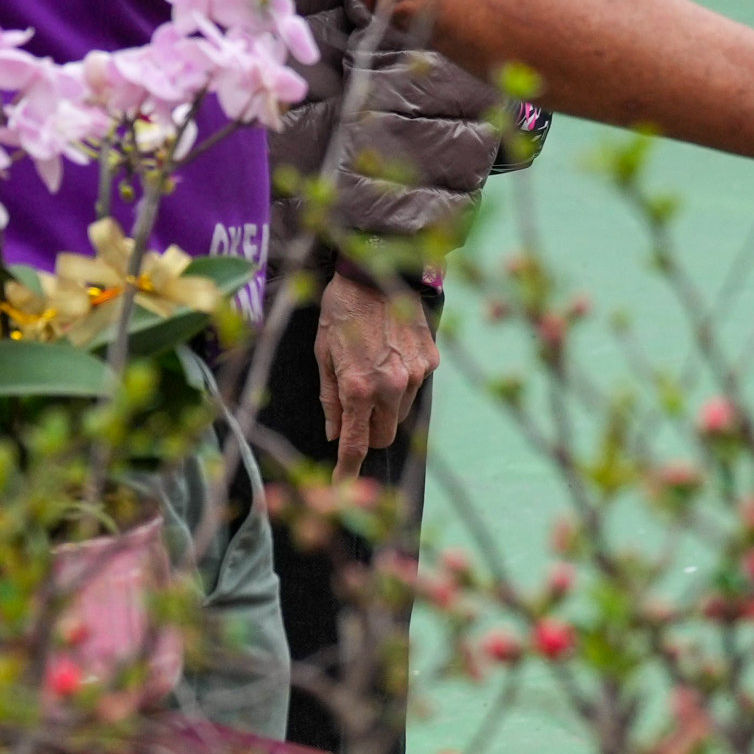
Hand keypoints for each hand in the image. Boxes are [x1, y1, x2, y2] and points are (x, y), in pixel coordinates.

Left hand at [311, 269, 434, 476]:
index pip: (355, 444)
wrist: (377, 269)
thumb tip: (333, 433)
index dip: (347, 470)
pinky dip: (402, 383)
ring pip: (402, 414)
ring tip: (372, 374)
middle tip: (355, 414)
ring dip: (386, 408)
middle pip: (385, 436)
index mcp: (358, 388)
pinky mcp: (431, 359)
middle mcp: (390, 386)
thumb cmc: (340, 310)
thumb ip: (329, 399)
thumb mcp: (322, 355)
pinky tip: (390, 357)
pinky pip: (416, 387)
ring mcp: (415, 374)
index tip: (341, 484)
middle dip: (369, 434)